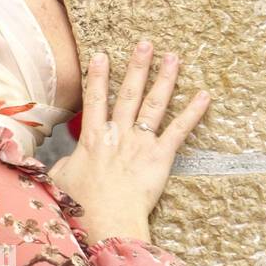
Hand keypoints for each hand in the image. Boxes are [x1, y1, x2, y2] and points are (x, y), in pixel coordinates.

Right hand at [48, 40, 210, 242]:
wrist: (106, 221)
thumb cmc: (81, 206)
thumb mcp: (60, 181)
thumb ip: (63, 166)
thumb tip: (63, 162)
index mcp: (92, 139)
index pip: (95, 100)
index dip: (98, 77)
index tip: (101, 55)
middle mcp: (117, 134)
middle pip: (128, 93)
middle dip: (137, 66)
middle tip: (145, 44)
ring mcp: (140, 143)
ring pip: (153, 103)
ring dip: (164, 78)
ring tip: (172, 57)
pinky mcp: (160, 156)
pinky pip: (179, 130)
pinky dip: (193, 112)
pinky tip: (205, 96)